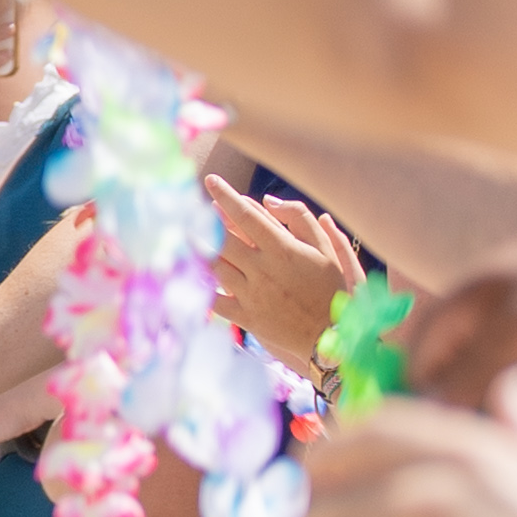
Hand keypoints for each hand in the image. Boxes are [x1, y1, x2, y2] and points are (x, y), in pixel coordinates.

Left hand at [202, 174, 363, 375]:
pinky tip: (187, 274)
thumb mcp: (326, 249)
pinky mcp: (246, 317)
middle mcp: (263, 269)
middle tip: (191, 208)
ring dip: (196, 249)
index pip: (246, 215)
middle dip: (204, 220)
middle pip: (222, 238)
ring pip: (213, 266)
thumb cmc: (332, 288)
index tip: (210, 180)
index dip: (225, 196)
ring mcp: (252, 294)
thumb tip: (267, 200)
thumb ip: (299, 219)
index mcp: (283, 249)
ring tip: (183, 235)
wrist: (333, 336)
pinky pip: (214, 301)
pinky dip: (199, 287)